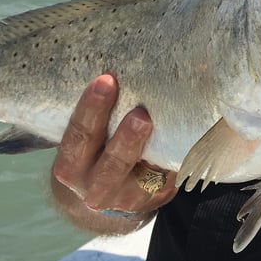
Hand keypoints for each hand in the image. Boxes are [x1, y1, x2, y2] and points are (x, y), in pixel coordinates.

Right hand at [52, 74, 176, 217]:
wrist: (106, 193)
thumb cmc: (95, 150)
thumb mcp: (86, 139)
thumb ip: (98, 111)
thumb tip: (124, 61)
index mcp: (71, 167)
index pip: (78, 137)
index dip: (91, 110)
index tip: (106, 80)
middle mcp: (96, 188)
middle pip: (111, 163)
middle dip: (125, 139)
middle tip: (140, 112)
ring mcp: (129, 198)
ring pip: (144, 176)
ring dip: (156, 152)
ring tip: (164, 128)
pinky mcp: (157, 197)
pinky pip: (169, 178)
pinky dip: (178, 157)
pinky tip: (188, 136)